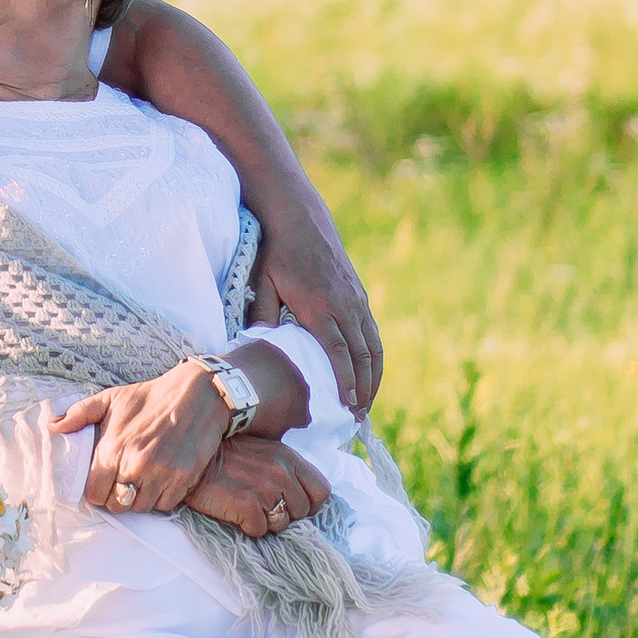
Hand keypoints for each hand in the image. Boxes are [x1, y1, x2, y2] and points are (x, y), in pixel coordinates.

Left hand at [56, 347, 311, 517]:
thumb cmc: (149, 397)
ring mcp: (161, 475)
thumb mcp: (110, 399)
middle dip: (115, 497)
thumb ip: (78, 414)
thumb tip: (52, 426)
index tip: (100, 483)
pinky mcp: (183, 480)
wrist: (196, 394)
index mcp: (113, 449)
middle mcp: (135, 466)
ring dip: (138, 499)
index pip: (93, 494)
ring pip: (140, 508)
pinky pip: (165, 505)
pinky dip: (160, 498)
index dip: (95, 491)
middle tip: (120, 483)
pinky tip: (159, 482)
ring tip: (140, 482)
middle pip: (116, 505)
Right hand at [190, 440, 332, 538]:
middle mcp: (281, 472)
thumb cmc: (228, 458)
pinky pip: (260, 530)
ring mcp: (265, 489)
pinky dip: (248, 527)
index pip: (322, 491)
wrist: (194, 462)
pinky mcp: (248, 506)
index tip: (294, 505)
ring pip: (282, 524)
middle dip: (285, 514)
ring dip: (266, 522)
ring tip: (247, 507)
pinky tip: (236, 512)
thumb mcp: (264, 452)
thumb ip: (287, 469)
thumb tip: (304, 497)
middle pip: (302, 511)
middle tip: (263, 507)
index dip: (310, 504)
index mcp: (289, 457)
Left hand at [258, 238, 382, 414]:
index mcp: (319, 306)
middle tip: (356, 417)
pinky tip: (368, 375)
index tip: (347, 406)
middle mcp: (344, 305)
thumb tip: (262, 350)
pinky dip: (374, 358)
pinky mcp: (360, 296)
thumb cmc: (276, 253)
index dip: (345, 382)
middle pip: (361, 356)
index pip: (338, 352)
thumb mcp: (262, 283)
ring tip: (365, 404)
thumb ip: (263, 318)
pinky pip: (373, 333)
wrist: (301, 219)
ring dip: (373, 378)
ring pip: (373, 346)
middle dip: (362, 389)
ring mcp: (356, 300)